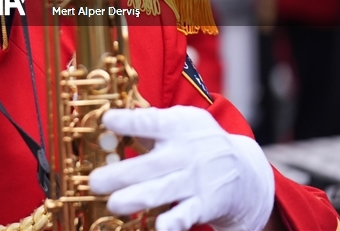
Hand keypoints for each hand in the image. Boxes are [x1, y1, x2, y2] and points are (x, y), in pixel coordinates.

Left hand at [89, 106, 273, 230]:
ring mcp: (193, 181)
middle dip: (119, 175)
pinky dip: (172, 223)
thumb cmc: (199, 142)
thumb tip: (110, 119)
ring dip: (135, 198)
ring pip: (160, 191)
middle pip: (149, 164)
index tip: (108, 120)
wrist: (245, 172)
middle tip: (94, 182)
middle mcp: (184, 154)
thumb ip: (149, 122)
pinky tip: (160, 227)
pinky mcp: (202, 205)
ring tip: (113, 203)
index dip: (129, 121)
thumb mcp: (181, 122)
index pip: (150, 122)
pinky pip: (184, 215)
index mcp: (176, 127)